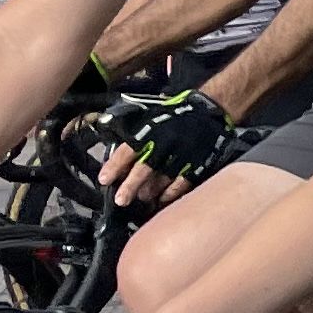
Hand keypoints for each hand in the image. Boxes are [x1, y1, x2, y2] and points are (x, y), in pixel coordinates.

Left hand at [102, 87, 235, 205]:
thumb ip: (134, 136)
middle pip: (145, 168)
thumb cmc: (174, 117)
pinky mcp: (198, 163)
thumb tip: (118, 158)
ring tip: (142, 198)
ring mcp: (182, 155)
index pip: (128, 151)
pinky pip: (182, 183)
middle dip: (131, 185)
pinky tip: (163, 199)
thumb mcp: (150, 119)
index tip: (104, 180)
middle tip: (121, 200)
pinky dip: (171, 193)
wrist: (208, 111)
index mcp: (150, 131)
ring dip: (150, 192)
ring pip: (162, 179)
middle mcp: (165, 143)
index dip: (115, 167)